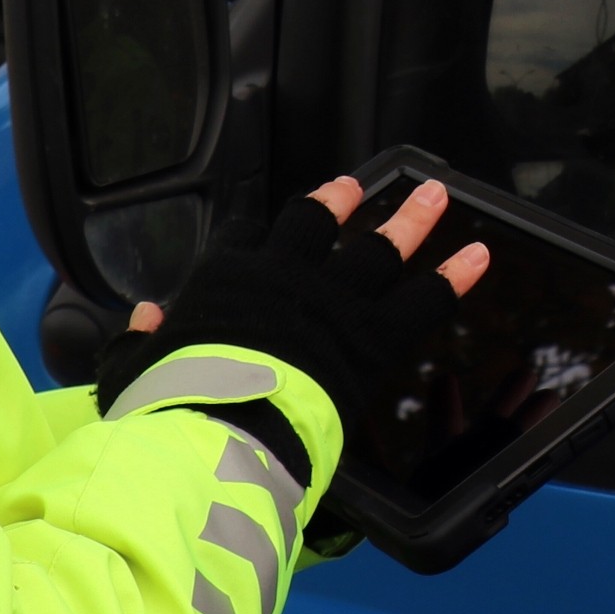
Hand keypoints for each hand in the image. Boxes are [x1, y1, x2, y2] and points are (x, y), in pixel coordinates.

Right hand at [98, 176, 487, 438]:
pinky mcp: (373, 335)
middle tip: (356, 187)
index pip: (243, 240)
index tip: (266, 226)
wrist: (220, 426)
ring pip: (379, 248)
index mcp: (226, 282)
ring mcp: (333, 301)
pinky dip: (454, 276)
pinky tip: (479, 256)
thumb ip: (139, 342)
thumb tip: (143, 319)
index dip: (256, 232)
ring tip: (434, 194)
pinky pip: (423, 298)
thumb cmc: (172, 406)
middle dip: (339, 202)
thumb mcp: (135, 370)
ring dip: (411, 220)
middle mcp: (284, 277)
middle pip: (318, 225)